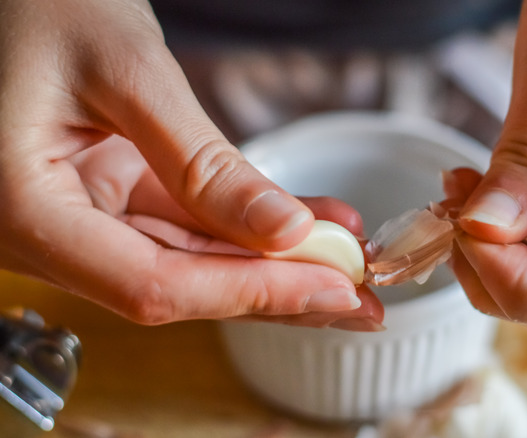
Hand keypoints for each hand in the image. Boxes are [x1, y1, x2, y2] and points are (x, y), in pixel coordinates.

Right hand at [0, 0, 380, 328]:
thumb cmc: (40, 5)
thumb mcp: (128, 73)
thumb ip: (202, 162)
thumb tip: (285, 231)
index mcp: (23, 211)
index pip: (153, 284)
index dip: (251, 293)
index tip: (333, 288)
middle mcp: (45, 232)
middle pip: (178, 284)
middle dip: (275, 290)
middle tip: (359, 297)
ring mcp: (78, 217)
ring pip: (189, 258)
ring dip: (271, 261)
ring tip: (347, 256)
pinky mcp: (106, 194)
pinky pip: (184, 220)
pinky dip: (245, 221)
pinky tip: (310, 220)